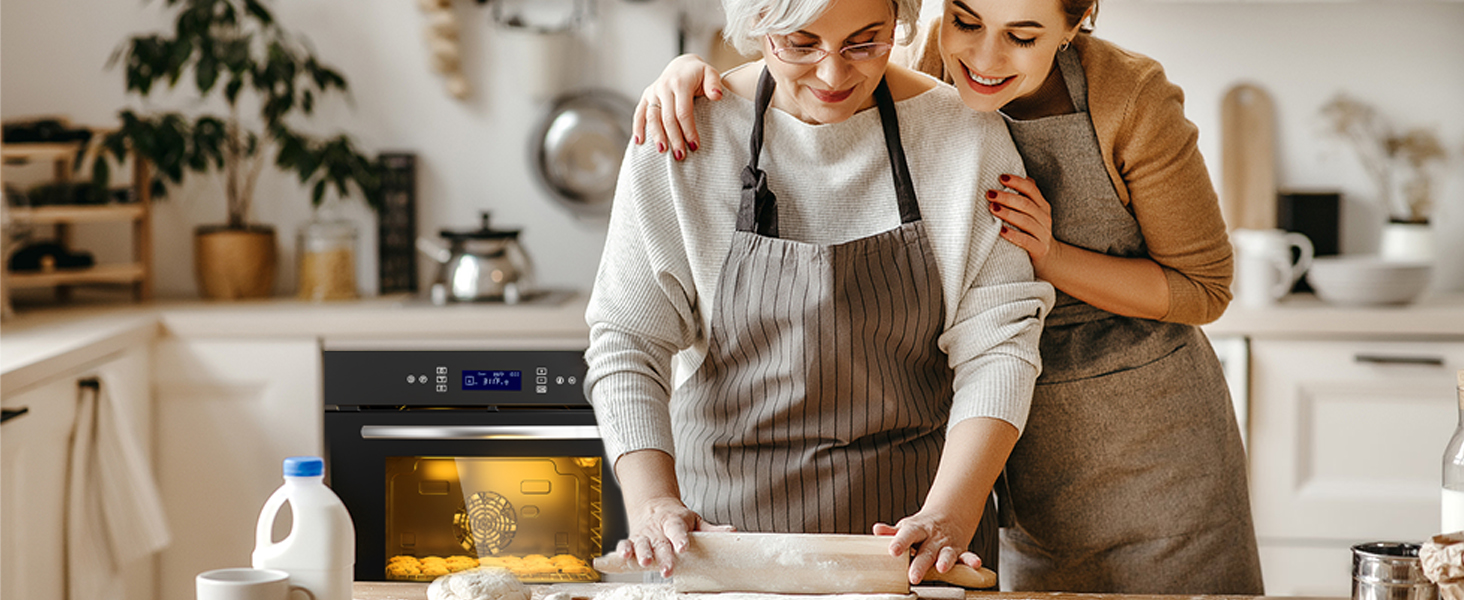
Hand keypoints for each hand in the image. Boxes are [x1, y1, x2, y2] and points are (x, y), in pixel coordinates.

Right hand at [618, 497, 733, 576]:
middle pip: (660, 542)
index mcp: (674, 521)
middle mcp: (658, 529)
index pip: (678, 529)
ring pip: (642, 543)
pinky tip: (624, 557)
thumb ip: (710, 529)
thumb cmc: (679, 519)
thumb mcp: (695, 521)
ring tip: (645, 563)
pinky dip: (623, 550)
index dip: (680, 538)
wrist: (654, 508)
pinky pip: (626, 544)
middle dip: (663, 556)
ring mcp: (644, 534)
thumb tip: (732, 532)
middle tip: (668, 570)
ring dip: (642, 553)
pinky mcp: (633, 540)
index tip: (683, 547)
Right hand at [633, 54, 723, 160]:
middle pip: (668, 118)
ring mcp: (653, 91)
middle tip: (680, 156)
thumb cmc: (699, 74)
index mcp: (680, 83)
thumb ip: (714, 84)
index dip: (688, 130)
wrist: (682, 65)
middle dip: (674, 138)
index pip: (683, 112)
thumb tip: (717, 96)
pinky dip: (638, 127)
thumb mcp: (710, 73)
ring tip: (662, 152)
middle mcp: (664, 87)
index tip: (694, 146)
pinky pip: (639, 113)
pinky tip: (639, 142)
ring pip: (652, 117)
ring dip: (657, 136)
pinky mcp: (646, 95)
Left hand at [872, 515, 981, 584]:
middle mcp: (932, 537)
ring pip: (946, 553)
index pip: (907, 534)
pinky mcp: (960, 551)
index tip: (892, 551)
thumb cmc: (921, 527)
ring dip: (945, 561)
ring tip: (941, 569)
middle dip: (920, 564)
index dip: (899, 542)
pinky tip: (975, 565)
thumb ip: (892, 532)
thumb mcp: (907, 527)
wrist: (948, 515)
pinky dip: (971, 560)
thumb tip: (876, 530)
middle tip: (913, 576)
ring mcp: (947, 544)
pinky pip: (967, 556)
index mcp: (916, 529)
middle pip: (925, 550)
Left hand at [988, 174, 1058, 271]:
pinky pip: (1026, 241)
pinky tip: (1001, 231)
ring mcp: (1043, 234)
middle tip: (990, 194)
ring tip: (993, 208)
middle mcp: (1044, 218)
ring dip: (1008, 213)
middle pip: (1026, 204)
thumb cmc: (1032, 231)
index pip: (1031, 189)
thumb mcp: (1032, 212)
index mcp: (1042, 205)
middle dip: (1007, 197)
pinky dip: (1013, 235)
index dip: (1017, 182)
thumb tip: (1007, 176)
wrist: (1049, 257)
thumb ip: (1024, 196)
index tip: (1000, 177)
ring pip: (1026, 221)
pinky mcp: (1039, 249)